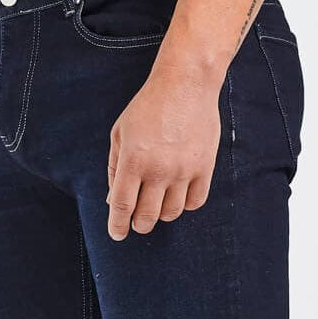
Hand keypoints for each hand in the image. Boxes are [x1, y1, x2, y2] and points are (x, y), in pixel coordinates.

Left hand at [107, 65, 221, 239]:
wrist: (186, 84)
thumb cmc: (148, 106)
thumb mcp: (120, 132)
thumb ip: (114, 167)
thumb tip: (112, 199)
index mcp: (133, 161)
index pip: (122, 206)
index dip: (117, 226)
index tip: (117, 234)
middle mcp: (158, 170)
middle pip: (147, 216)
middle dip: (139, 224)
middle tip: (137, 222)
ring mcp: (184, 170)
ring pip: (172, 213)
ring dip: (161, 214)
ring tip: (157, 204)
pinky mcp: (205, 167)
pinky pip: (196, 202)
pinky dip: (185, 205)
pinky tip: (178, 195)